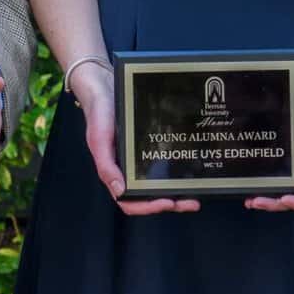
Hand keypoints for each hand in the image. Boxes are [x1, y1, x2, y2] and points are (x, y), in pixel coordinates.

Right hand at [70, 57, 198, 215]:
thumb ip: (106, 166)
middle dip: (172, 203)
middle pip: (150, 196)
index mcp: (116, 172)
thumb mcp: (99, 140)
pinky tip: (191, 168)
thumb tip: (120, 191)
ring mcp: (141, 158)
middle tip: (191, 202)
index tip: (167, 203)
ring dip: (177, 191)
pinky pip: (165, 162)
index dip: (149, 208)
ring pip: (160, 183)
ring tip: (194, 192)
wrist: (104, 85)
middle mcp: (130, 169)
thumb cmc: (98, 114)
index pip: (130, 201)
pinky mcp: (151, 144)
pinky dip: (178, 170)